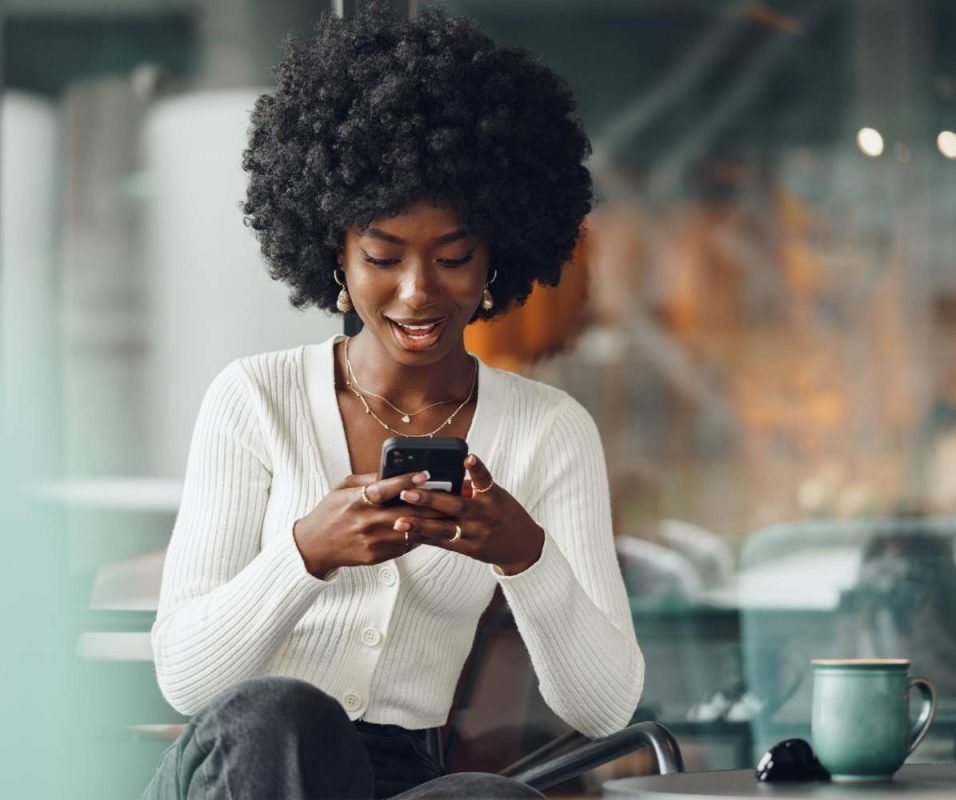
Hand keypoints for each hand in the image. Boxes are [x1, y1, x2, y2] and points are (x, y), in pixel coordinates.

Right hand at [292, 471, 447, 577]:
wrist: (315, 546)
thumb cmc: (330, 512)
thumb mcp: (343, 488)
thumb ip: (369, 480)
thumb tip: (394, 471)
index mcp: (356, 501)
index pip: (385, 489)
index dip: (406, 481)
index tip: (425, 474)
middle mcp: (366, 521)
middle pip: (405, 512)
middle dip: (431, 504)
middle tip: (452, 495)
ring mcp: (373, 541)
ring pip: (410, 531)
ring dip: (432, 523)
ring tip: (451, 513)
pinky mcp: (378, 556)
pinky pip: (405, 545)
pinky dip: (421, 536)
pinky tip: (434, 529)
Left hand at [392, 454, 544, 574]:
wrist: (522, 546)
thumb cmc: (504, 514)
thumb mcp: (494, 497)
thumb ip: (469, 488)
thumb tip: (439, 479)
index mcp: (492, 497)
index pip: (485, 479)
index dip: (476, 468)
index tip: (468, 458)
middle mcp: (484, 515)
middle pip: (456, 505)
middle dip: (430, 498)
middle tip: (407, 491)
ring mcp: (475, 533)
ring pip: (444, 529)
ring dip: (420, 524)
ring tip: (399, 521)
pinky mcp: (468, 549)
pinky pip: (443, 543)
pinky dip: (424, 537)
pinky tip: (406, 534)